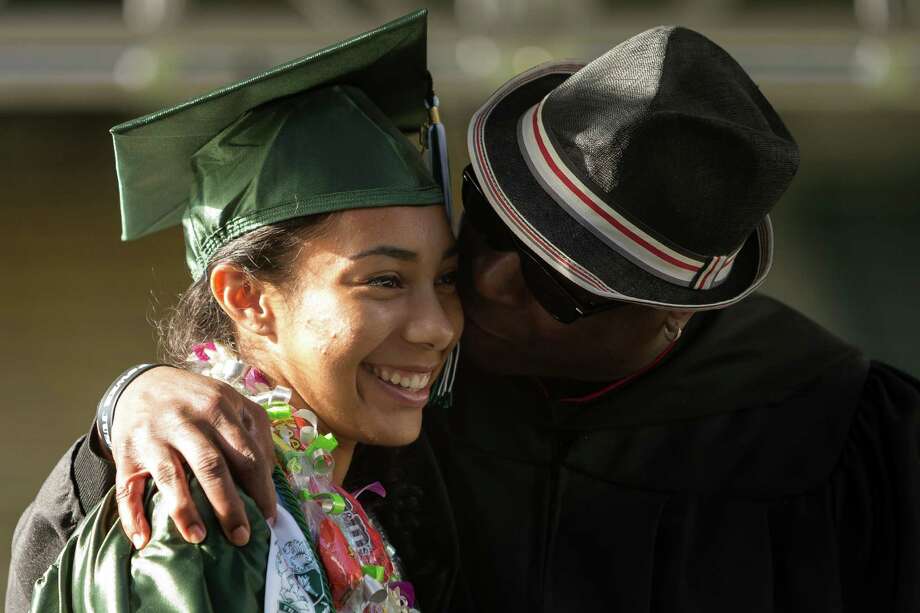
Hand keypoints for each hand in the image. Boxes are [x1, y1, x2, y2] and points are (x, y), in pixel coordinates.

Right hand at [110, 366, 276, 548]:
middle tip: (241, 538)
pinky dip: (132, 516)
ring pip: (171, 477)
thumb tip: (270, 474)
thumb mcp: (232, 400)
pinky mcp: (126, 453)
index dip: (261, 489)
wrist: (141, 383)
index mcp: (219, 408)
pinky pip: (126, 488)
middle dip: (229, 506)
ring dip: (185, 512)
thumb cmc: (196, 400)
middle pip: (212, 467)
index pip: (246, 454)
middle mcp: (186, 422)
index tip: (268, 517)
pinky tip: (144, 539)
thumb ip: (255, 431)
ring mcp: (154, 437)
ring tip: (199, 538)